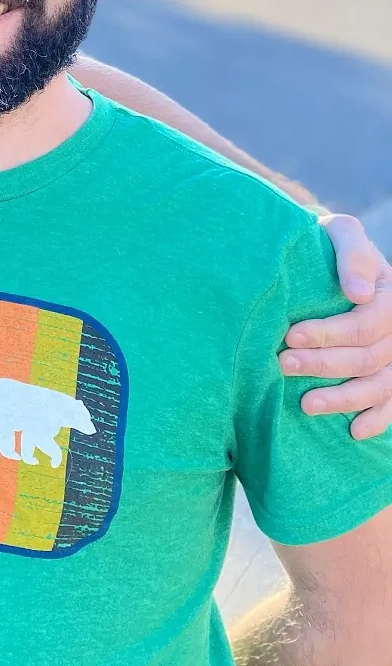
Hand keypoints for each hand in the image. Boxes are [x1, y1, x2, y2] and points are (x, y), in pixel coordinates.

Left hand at [280, 212, 391, 438]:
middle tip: (283, 365)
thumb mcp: (341, 234)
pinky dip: (377, 420)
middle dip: (324, 364)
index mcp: (389, 295)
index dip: (329, 333)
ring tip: (306, 405)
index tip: (291, 335)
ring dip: (343, 399)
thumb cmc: (332, 245)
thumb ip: (351, 255)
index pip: (365, 324)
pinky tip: (354, 431)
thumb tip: (357, 292)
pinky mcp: (390, 372)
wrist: (335, 257)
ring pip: (379, 386)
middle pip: (367, 358)